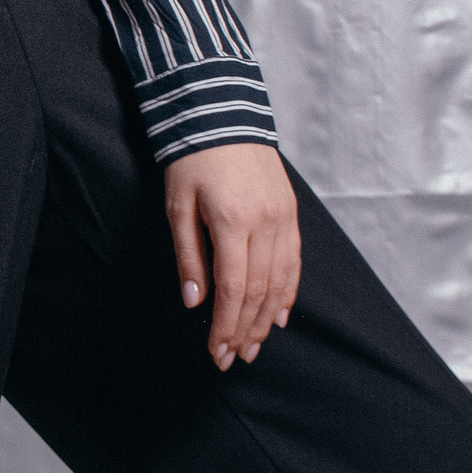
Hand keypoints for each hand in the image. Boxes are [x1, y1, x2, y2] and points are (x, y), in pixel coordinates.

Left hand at [164, 145, 299, 370]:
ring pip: (280, 282)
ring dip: (265, 319)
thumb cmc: (192, 158)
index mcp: (232, 221)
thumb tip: (195, 302)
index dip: (225, 325)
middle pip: (258, 292)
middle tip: (232, 359)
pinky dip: (287, 293)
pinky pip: (294, 262)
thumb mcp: (177, 205)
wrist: (224, 113)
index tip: (215, 351)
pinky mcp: (291, 213)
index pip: (232, 289)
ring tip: (252, 347)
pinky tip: (277, 316)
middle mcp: (265, 223)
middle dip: (244, 331)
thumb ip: (188, 256)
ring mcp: (283, 218)